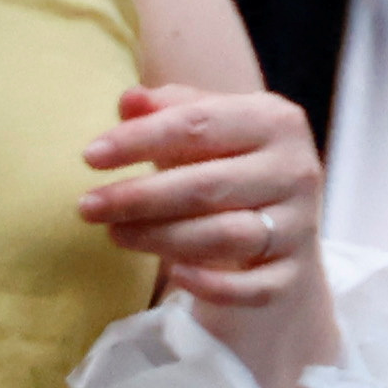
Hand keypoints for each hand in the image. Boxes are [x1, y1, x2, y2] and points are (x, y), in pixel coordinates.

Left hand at [82, 84, 320, 309]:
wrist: (283, 229)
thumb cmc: (228, 169)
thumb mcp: (202, 133)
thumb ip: (168, 111)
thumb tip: (131, 100)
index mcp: (275, 121)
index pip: (199, 124)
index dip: (140, 139)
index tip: (89, 157)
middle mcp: (296, 170)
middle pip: (208, 185)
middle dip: (139, 197)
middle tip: (87, 207)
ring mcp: (299, 225)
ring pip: (225, 236)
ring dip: (161, 238)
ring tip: (115, 235)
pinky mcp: (294, 274)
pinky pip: (251, 287)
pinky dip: (210, 285)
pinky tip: (172, 276)